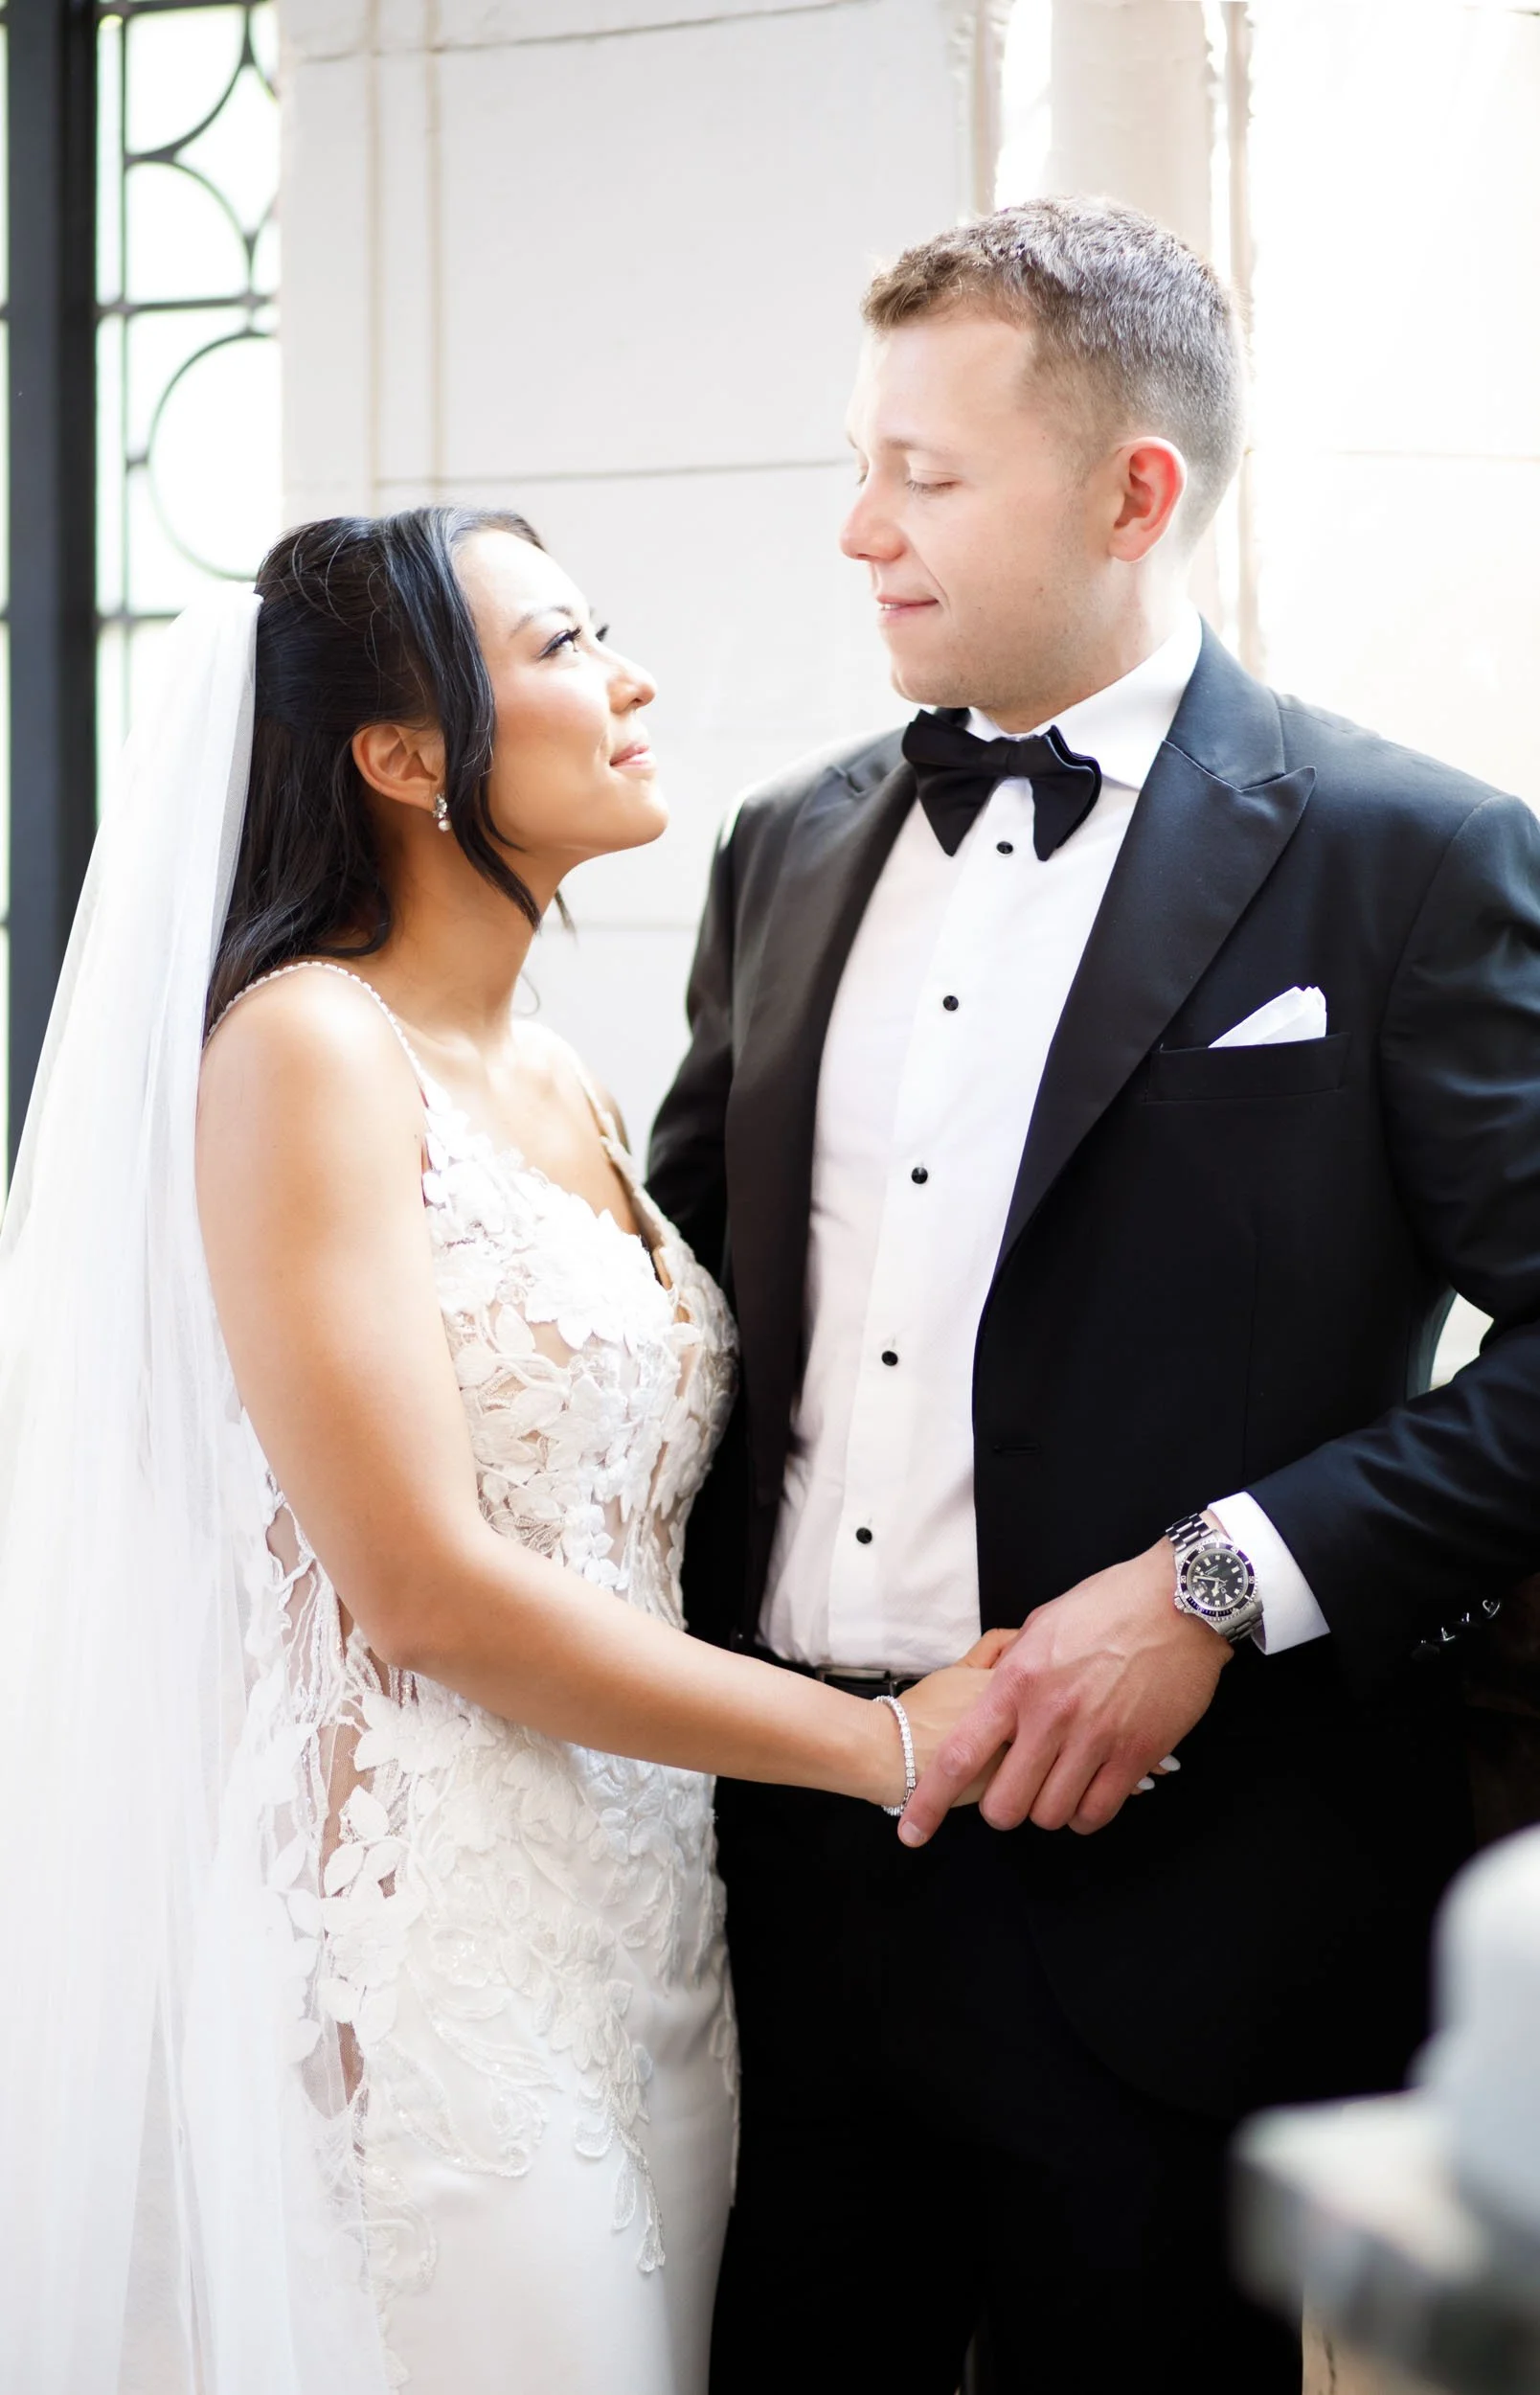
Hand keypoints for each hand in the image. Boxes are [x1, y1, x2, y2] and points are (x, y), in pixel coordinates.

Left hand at [897, 1540, 1230, 1845]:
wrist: (1178, 1601)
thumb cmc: (1109, 1604)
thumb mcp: (1042, 1626)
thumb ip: (1012, 1668)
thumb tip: (994, 1696)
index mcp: (1017, 1682)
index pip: (961, 1756)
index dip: (930, 1801)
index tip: (912, 1831)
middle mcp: (1051, 1716)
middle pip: (1007, 1804)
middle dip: (1002, 1810)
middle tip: (1012, 1796)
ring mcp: (1096, 1738)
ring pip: (1053, 1815)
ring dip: (1048, 1811)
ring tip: (1055, 1787)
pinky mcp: (1137, 1753)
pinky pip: (1099, 1811)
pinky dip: (1087, 1814)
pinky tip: (1088, 1793)